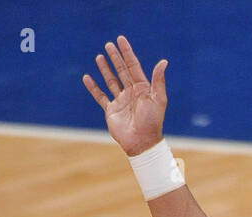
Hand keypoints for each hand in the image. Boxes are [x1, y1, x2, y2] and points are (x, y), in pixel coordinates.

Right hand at [82, 35, 167, 156]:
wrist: (142, 142)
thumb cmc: (152, 121)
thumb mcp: (158, 99)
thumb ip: (158, 80)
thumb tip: (164, 61)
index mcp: (143, 89)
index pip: (134, 66)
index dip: (127, 53)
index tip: (121, 39)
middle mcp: (132, 93)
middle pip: (122, 71)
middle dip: (116, 58)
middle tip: (109, 44)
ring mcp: (121, 101)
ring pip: (111, 81)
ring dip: (105, 69)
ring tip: (99, 56)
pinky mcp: (111, 110)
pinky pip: (100, 96)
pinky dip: (93, 87)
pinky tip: (87, 78)